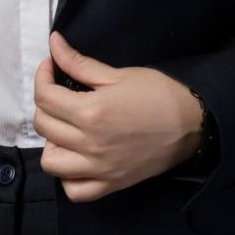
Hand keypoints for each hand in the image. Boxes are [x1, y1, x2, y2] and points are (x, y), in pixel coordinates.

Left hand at [33, 29, 202, 202]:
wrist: (190, 124)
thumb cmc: (157, 93)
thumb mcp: (117, 74)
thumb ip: (79, 63)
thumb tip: (53, 43)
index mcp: (90, 112)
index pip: (45, 96)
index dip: (43, 75)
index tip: (52, 66)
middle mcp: (89, 144)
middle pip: (43, 124)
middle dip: (45, 102)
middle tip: (61, 90)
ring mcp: (98, 169)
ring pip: (50, 161)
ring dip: (52, 141)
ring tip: (68, 126)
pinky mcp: (110, 185)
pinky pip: (74, 191)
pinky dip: (68, 177)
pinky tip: (76, 157)